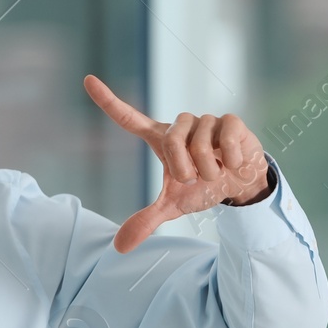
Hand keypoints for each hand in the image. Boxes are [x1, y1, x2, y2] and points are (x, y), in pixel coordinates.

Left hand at [84, 75, 273, 251]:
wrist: (240, 186)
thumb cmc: (201, 188)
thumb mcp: (173, 206)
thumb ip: (147, 220)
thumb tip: (119, 247)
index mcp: (160, 139)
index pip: (128, 118)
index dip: (108, 100)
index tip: (88, 79)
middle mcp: (180, 125)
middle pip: (171, 141)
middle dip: (186, 168)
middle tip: (196, 177)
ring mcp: (205, 121)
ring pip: (201, 144)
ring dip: (210, 168)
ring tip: (217, 171)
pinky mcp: (230, 120)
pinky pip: (226, 137)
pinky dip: (230, 159)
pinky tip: (233, 163)